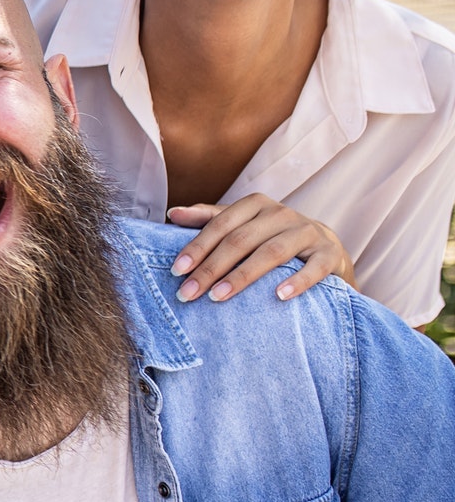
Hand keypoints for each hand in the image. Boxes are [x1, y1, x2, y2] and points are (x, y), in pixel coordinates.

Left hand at [166, 194, 354, 302]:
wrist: (324, 248)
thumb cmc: (270, 237)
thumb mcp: (241, 224)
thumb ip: (208, 218)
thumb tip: (172, 214)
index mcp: (255, 204)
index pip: (220, 224)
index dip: (197, 247)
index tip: (176, 271)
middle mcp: (282, 214)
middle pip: (240, 240)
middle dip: (211, 268)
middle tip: (188, 294)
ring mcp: (308, 232)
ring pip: (272, 252)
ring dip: (242, 276)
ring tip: (218, 296)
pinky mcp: (329, 253)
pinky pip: (314, 268)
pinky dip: (297, 281)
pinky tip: (278, 296)